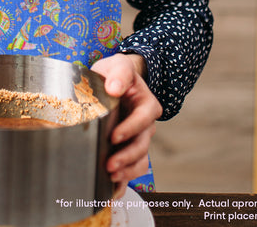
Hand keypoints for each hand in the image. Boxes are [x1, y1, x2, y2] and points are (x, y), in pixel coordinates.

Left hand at [90, 53, 161, 196]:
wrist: (114, 82)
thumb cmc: (116, 73)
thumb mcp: (118, 65)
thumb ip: (119, 73)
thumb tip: (115, 87)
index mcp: (147, 104)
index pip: (143, 118)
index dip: (130, 128)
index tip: (113, 136)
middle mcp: (146, 124)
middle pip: (142, 144)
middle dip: (127, 157)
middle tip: (109, 165)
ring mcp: (139, 138)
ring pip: (140, 160)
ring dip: (127, 171)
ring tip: (110, 177)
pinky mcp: (129, 148)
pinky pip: (133, 168)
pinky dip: (125, 180)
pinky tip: (113, 190)